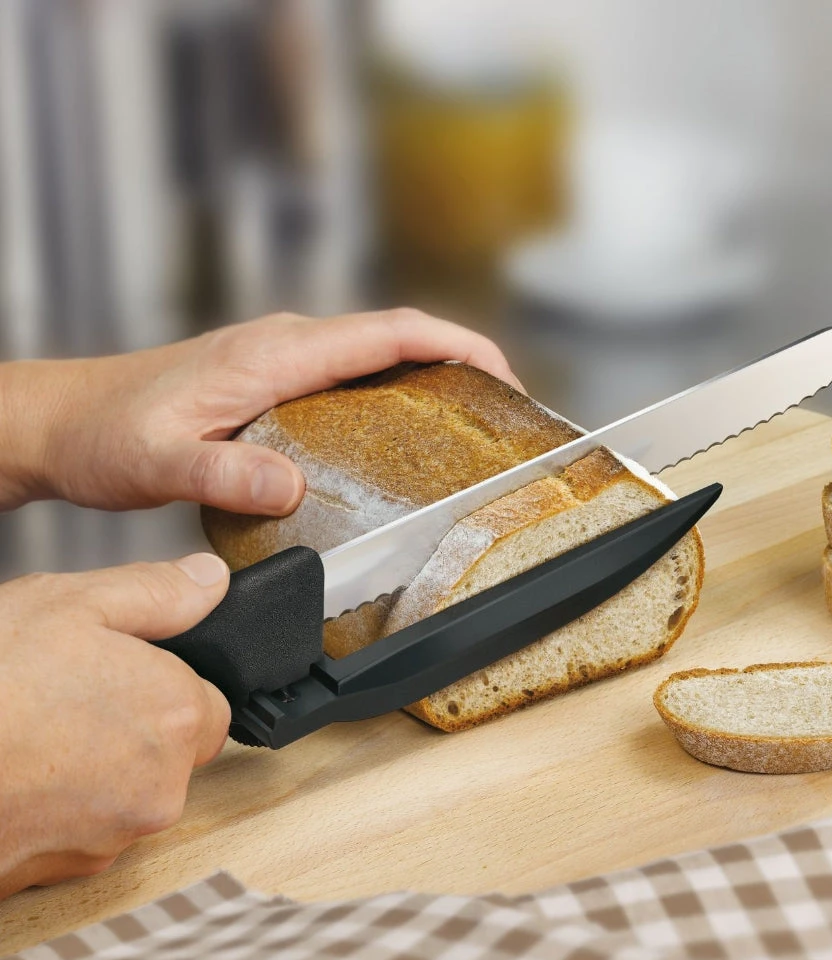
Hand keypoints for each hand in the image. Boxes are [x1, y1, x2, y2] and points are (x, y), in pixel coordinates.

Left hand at [0, 309, 522, 512]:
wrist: (63, 420)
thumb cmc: (105, 432)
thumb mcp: (157, 462)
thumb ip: (222, 474)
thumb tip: (291, 488)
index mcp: (272, 354)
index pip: (385, 333)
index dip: (453, 345)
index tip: (499, 373)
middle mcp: (283, 345)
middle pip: (394, 335)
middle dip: (458, 358)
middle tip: (500, 406)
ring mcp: (278, 358)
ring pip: (374, 351)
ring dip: (428, 371)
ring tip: (467, 416)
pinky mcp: (270, 378)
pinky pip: (349, 372)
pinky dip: (391, 386)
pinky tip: (398, 426)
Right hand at [0, 552, 230, 896]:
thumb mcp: (68, 604)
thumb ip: (156, 592)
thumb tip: (209, 580)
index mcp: (174, 713)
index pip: (211, 702)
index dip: (167, 682)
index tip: (124, 673)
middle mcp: (159, 785)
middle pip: (172, 751)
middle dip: (133, 724)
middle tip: (69, 696)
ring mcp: (112, 837)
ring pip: (127, 792)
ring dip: (95, 767)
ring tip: (33, 731)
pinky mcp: (67, 874)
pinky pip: (83, 829)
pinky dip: (59, 806)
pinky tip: (18, 772)